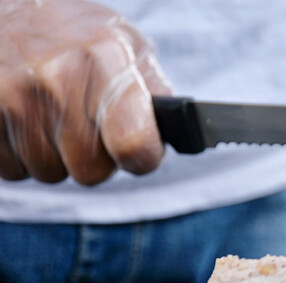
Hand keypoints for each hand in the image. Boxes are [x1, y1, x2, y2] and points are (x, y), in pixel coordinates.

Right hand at [0, 0, 171, 184]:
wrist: (6, 8)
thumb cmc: (74, 32)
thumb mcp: (126, 44)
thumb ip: (153, 91)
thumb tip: (179, 132)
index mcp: (104, 59)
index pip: (134, 145)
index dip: (141, 157)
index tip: (138, 151)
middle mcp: (57, 77)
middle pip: (91, 171)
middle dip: (94, 158)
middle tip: (87, 126)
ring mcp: (13, 96)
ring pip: (49, 173)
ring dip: (54, 156)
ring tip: (52, 116)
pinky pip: (11, 170)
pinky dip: (19, 154)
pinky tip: (24, 120)